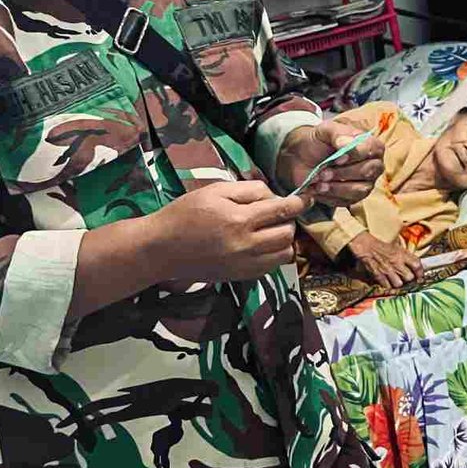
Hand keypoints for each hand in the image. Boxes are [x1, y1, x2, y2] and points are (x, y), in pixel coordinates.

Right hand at [146, 181, 307, 284]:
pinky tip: (259, 245)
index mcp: (239, 219)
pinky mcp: (240, 277)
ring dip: (283, 240)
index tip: (305, 198)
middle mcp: (245, 245)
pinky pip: (271, 267)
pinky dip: (272, 255)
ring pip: (284, 254)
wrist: (161, 248)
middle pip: (288, 234)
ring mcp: (244, 264)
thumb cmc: (185, 214)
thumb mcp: (214, 191)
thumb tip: (273, 195)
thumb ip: (248, 190)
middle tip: (276, 214)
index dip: (298, 203)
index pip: (282, 210)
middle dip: (288, 221)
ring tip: (269, 230)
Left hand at [276, 120, 384, 206]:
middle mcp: (373, 165)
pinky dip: (330, 196)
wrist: (302, 157)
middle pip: (368, 172)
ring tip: (319, 183)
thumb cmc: (319, 141)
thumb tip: (345, 143)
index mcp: (371, 145)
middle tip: (323, 172)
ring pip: (359, 190)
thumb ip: (337, 133)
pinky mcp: (353, 198)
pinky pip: (347, 201)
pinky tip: (317, 189)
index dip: (355, 155)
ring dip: (336, 187)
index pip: (372, 150)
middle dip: (343, 173)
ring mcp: (365, 183)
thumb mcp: (325, 130)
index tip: (337, 158)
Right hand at [349, 232, 424, 290]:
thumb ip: (406, 257)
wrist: (367, 246)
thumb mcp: (397, 248)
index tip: (420, 276)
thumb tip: (415, 266)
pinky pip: (387, 286)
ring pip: (399, 284)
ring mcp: (387, 270)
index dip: (420, 273)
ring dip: (399, 283)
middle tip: (408, 279)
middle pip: (409, 277)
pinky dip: (388, 286)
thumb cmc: (382, 247)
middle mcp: (396, 263)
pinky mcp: (379, 275)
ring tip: (397, 281)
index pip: (417, 265)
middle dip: (409, 279)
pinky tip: (388, 282)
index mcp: (402, 254)